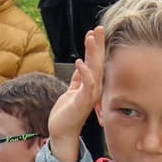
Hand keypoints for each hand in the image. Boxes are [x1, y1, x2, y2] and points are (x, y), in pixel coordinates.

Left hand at [49, 27, 103, 154]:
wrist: (62, 132)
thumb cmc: (67, 113)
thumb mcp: (72, 91)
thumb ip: (78, 79)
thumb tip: (82, 65)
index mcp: (91, 85)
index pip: (95, 62)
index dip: (96, 47)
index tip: (95, 32)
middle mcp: (93, 89)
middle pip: (98, 63)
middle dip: (98, 45)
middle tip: (99, 28)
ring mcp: (89, 96)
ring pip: (94, 70)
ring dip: (92, 53)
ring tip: (91, 38)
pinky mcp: (81, 102)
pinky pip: (86, 85)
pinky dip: (85, 73)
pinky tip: (81, 62)